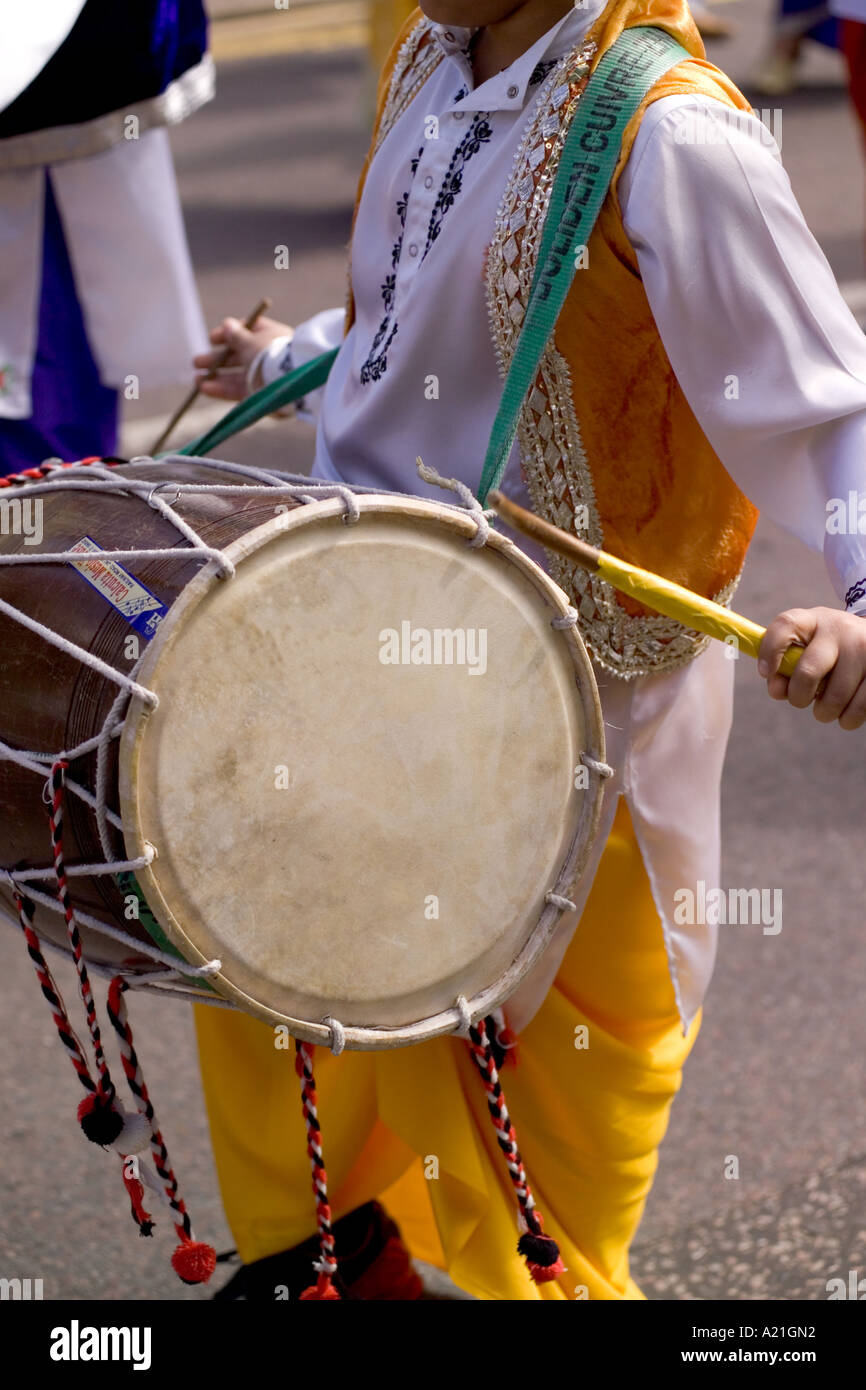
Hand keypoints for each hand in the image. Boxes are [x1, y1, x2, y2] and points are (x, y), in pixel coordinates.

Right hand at [192, 315, 291, 399]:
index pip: (248, 331)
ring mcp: (265, 377)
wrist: (290, 382)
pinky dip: (222, 390)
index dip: (228, 335)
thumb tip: (227, 324)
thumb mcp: (250, 341)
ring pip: (237, 376)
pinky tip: (205, 389)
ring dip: (216, 378)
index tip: (212, 339)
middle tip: (197, 362)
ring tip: (197, 380)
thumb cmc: (270, 354)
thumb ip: (236, 335)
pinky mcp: (262, 395)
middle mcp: (268, 357)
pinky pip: (240, 391)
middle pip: (239, 357)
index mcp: (270, 337)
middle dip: (216, 360)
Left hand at [758, 606, 865, 729]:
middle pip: (808, 671)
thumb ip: (784, 670)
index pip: (786, 626)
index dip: (770, 650)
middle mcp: (839, 628)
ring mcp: (863, 647)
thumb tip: (777, 691)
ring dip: (825, 712)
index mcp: (813, 620)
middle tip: (801, 701)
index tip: (765, 673)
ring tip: (826, 709)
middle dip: (798, 696)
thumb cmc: (828, 653)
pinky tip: (846, 713)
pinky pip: (859, 708)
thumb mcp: (806, 650)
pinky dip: (848, 719)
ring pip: (835, 697)